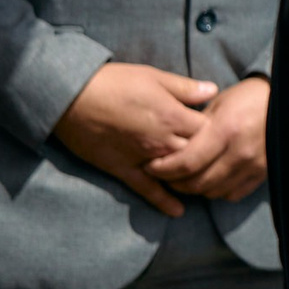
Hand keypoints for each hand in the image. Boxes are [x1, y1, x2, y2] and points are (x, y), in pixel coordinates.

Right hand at [52, 62, 216, 216]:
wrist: (72, 98)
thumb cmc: (114, 82)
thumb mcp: (154, 77)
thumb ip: (185, 88)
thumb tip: (213, 90)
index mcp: (172, 116)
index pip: (208, 131)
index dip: (215, 130)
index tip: (215, 128)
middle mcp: (161, 141)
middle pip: (197, 155)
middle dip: (206, 155)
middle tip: (213, 155)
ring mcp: (143, 158)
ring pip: (177, 174)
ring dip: (190, 177)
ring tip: (202, 179)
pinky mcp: (123, 170)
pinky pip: (147, 190)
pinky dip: (164, 202)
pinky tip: (178, 212)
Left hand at [145, 76, 271, 202]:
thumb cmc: (249, 96)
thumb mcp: (219, 103)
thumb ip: (196, 125)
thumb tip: (171, 144)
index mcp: (225, 130)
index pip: (186, 163)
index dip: (163, 169)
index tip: (151, 166)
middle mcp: (239, 152)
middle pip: (196, 183)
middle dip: (174, 182)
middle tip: (164, 174)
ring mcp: (253, 165)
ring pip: (212, 192)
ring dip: (195, 188)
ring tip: (187, 177)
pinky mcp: (263, 173)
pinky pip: (232, 194)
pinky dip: (217, 190)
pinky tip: (212, 178)